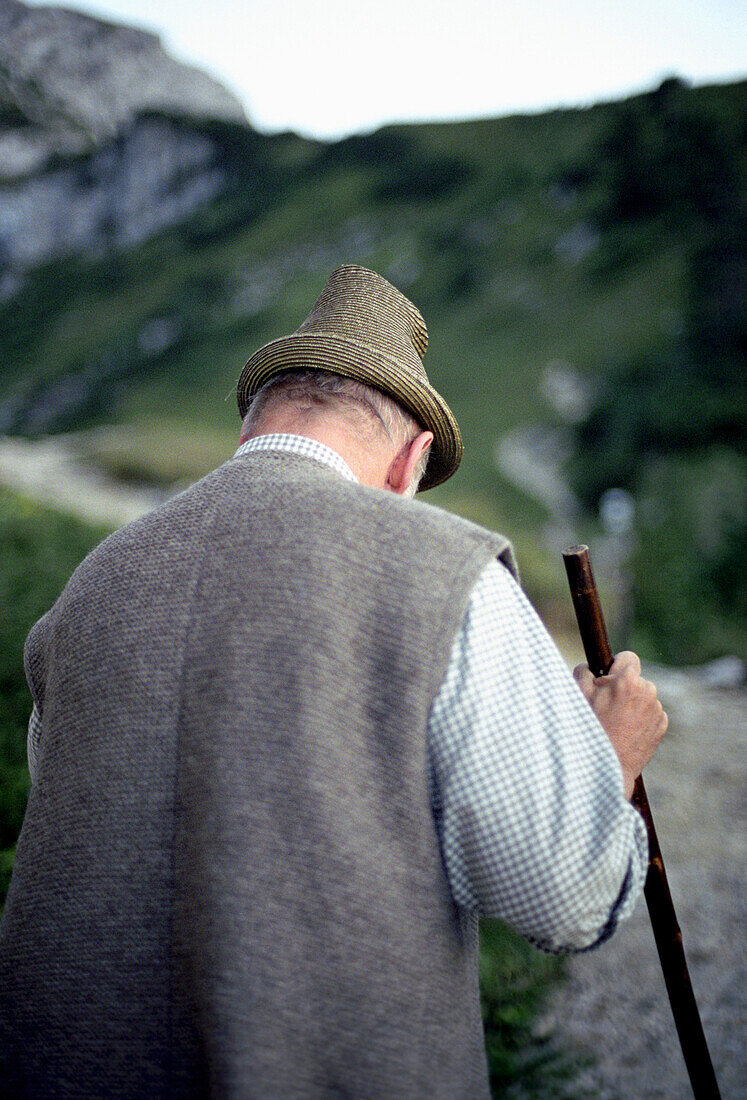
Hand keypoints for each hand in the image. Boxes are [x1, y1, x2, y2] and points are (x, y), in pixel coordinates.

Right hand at [573, 651, 667, 798]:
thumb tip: (588, 667)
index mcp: (627, 680)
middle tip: (607, 705)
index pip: (628, 657)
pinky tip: (626, 730)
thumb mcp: (579, 695)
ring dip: (633, 703)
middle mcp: (647, 691)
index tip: (608, 676)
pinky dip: (641, 718)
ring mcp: (657, 709)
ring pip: (644, 696)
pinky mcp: (662, 725)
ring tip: (616, 721)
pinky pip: (651, 713)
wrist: (606, 765)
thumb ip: (584, 672)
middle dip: (623, 687)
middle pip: (636, 679)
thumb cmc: (589, 728)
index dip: (615, 665)